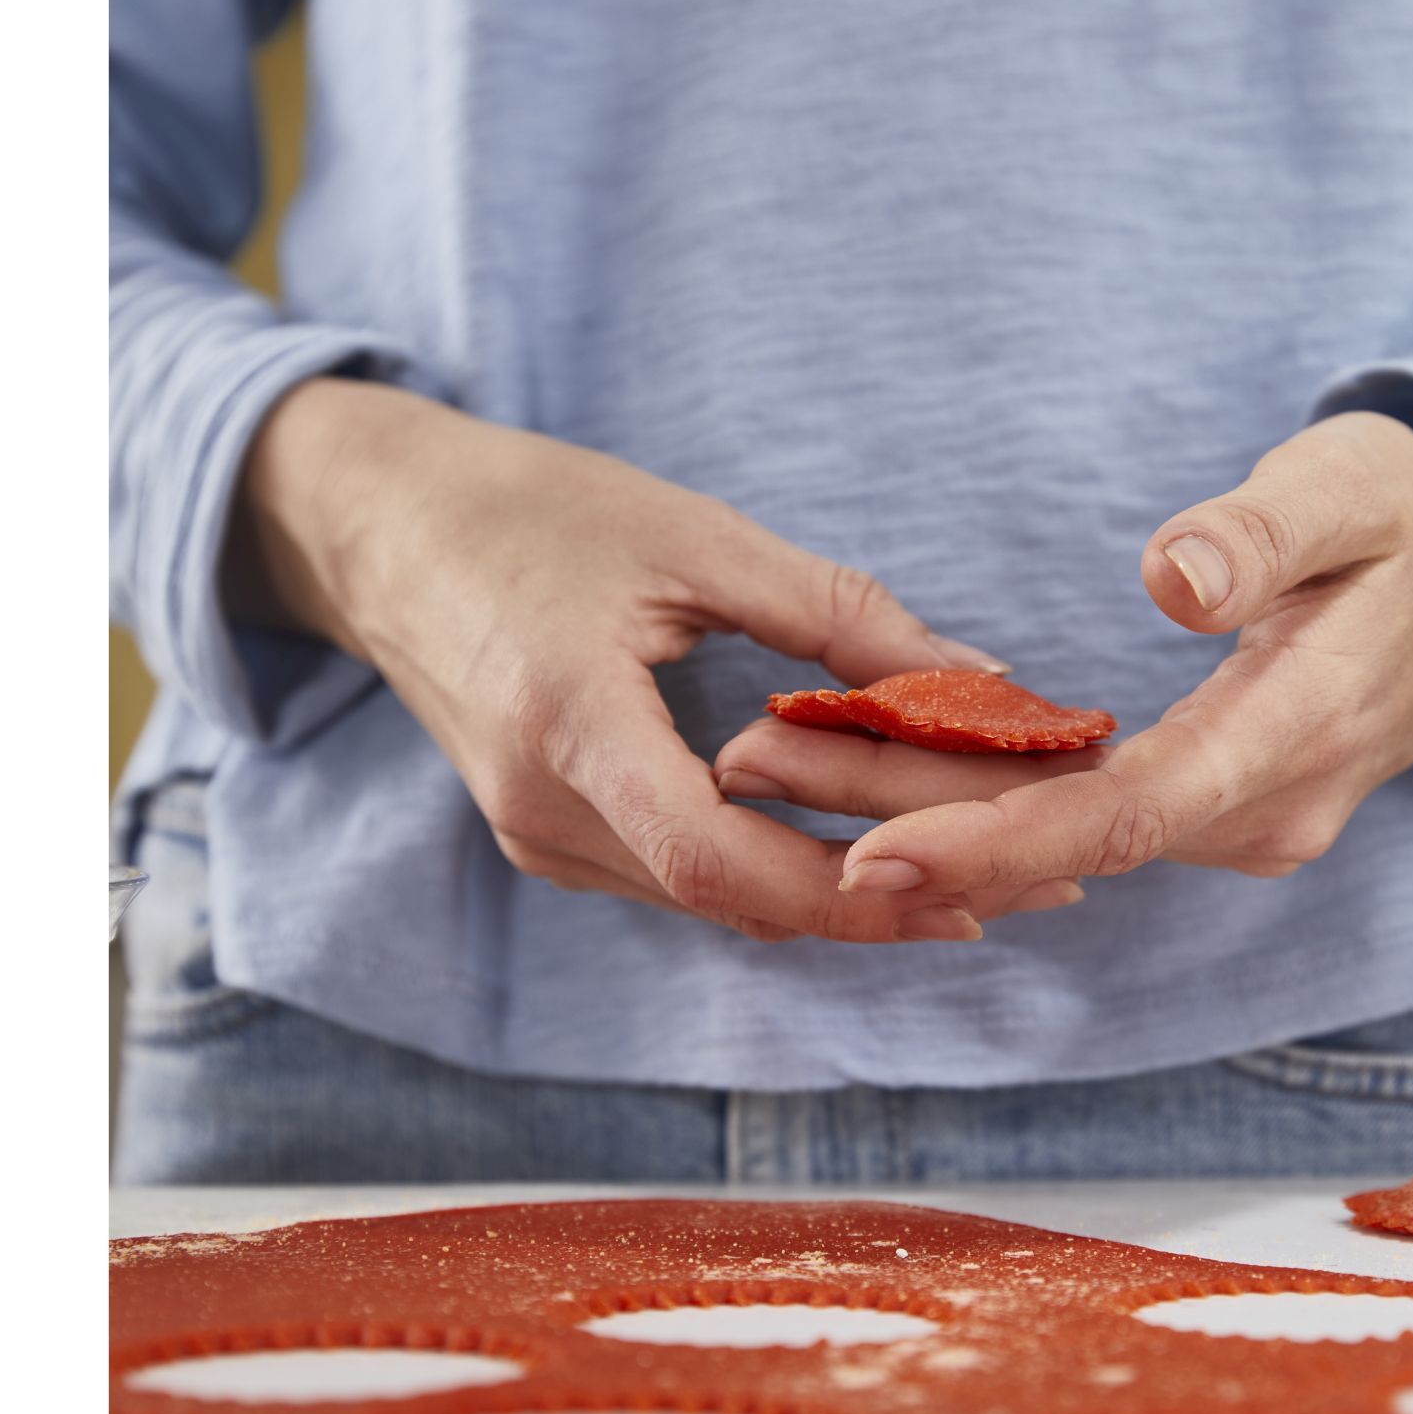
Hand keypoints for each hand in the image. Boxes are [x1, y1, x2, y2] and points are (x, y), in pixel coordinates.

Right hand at [226, 378, 1083, 943]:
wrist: (381, 531)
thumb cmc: (531, 511)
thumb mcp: (693, 538)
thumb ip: (836, 612)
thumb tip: (980, 674)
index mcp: (567, 723)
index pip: (714, 856)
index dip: (845, 891)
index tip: (971, 891)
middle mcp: (540, 807)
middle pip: (731, 898)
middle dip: (884, 902)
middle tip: (1031, 890)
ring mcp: (535, 836)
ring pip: (713, 901)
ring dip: (840, 895)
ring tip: (982, 872)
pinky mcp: (545, 835)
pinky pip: (680, 880)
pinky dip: (776, 873)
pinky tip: (868, 850)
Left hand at [712, 413, 1412, 901]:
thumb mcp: (1360, 484)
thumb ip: (1269, 532)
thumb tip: (1172, 579)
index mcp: (1300, 734)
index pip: (1128, 813)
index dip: (995, 839)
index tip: (866, 850)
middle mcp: (1267, 810)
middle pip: (1066, 841)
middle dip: (904, 820)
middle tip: (749, 770)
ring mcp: (1242, 820)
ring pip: (1063, 839)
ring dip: (921, 811)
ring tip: (769, 762)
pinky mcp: (1214, 805)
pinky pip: (1083, 820)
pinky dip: (980, 803)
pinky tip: (871, 774)